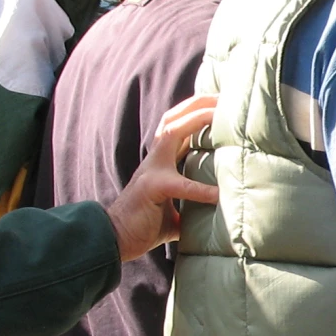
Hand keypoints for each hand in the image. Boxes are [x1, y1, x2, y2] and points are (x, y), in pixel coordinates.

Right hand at [106, 94, 218, 259]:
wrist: (113, 239)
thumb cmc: (144, 227)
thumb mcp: (175, 213)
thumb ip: (192, 207)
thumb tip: (219, 216)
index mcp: (160, 162)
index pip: (178, 129)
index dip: (196, 114)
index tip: (220, 105)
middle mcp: (154, 160)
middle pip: (173, 118)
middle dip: (197, 103)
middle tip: (223, 96)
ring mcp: (151, 170)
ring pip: (172, 131)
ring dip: (196, 118)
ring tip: (220, 114)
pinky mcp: (153, 188)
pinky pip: (182, 184)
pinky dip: (201, 190)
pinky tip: (219, 195)